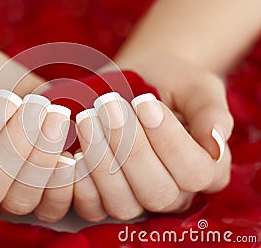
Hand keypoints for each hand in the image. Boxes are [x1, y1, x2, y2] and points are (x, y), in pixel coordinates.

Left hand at [74, 50, 231, 219]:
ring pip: (123, 203)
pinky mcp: (105, 197)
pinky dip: (80, 183)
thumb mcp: (196, 87)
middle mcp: (174, 192)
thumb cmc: (169, 82)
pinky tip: (73, 151)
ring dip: (102, 162)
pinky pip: (93, 208)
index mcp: (206, 169)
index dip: (170, 142)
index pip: (195, 172)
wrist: (137, 80)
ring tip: (87, 118)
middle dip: (130, 148)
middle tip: (109, 105)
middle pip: (157, 192)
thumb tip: (215, 145)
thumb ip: (211, 113)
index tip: (145, 103)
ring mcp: (137, 198)